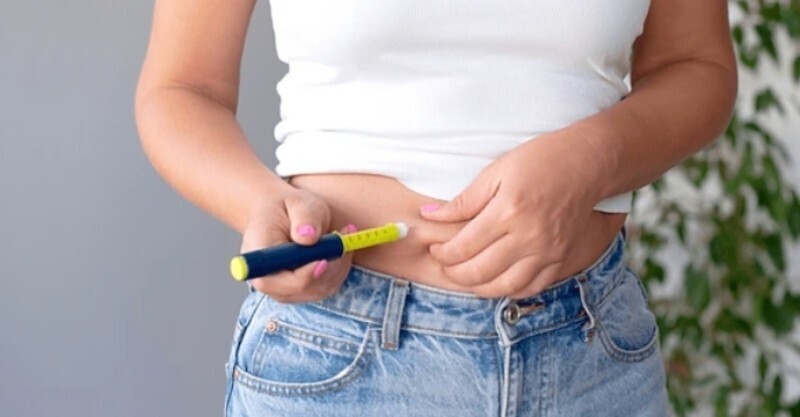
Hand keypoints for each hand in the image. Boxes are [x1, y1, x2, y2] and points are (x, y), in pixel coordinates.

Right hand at [241, 186, 356, 302]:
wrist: (279, 215)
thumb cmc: (286, 207)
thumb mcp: (297, 202)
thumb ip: (304, 217)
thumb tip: (309, 237)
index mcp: (258, 257)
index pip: (273, 281)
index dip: (301, 277)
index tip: (324, 260)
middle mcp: (268, 280)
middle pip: (302, 289)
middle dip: (330, 267)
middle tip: (343, 238)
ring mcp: (286, 289)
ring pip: (320, 289)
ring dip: (339, 265)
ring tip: (344, 235)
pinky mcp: (303, 290)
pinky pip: (328, 286)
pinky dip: (341, 267)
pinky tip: (342, 246)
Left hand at [420, 131, 605, 298]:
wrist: (588, 164)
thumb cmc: (540, 160)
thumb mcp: (496, 171)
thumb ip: (464, 200)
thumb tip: (428, 214)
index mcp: (508, 212)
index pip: (464, 246)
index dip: (443, 253)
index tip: (435, 248)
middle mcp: (528, 237)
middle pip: (480, 271)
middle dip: (454, 273)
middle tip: (445, 264)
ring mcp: (547, 252)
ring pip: (504, 286)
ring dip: (478, 287)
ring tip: (465, 277)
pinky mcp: (561, 259)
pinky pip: (531, 287)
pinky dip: (509, 290)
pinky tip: (496, 282)